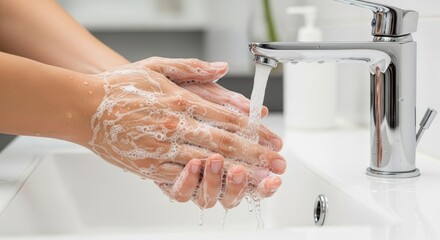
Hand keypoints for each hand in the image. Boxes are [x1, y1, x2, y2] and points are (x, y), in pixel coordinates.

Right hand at [85, 60, 283, 208]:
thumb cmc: (119, 88)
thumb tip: (222, 67)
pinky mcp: (150, 167)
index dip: (255, 130)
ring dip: (239, 173)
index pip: (227, 118)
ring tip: (261, 180)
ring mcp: (163, 149)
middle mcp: (175, 126)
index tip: (272, 139)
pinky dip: (207, 184)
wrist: (83, 108)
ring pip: (209, 164)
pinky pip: (183, 179)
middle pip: (225, 143)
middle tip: (278, 164)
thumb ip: (192, 68)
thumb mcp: (156, 67)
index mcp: (180, 101)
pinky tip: (224, 188)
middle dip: (256, 155)